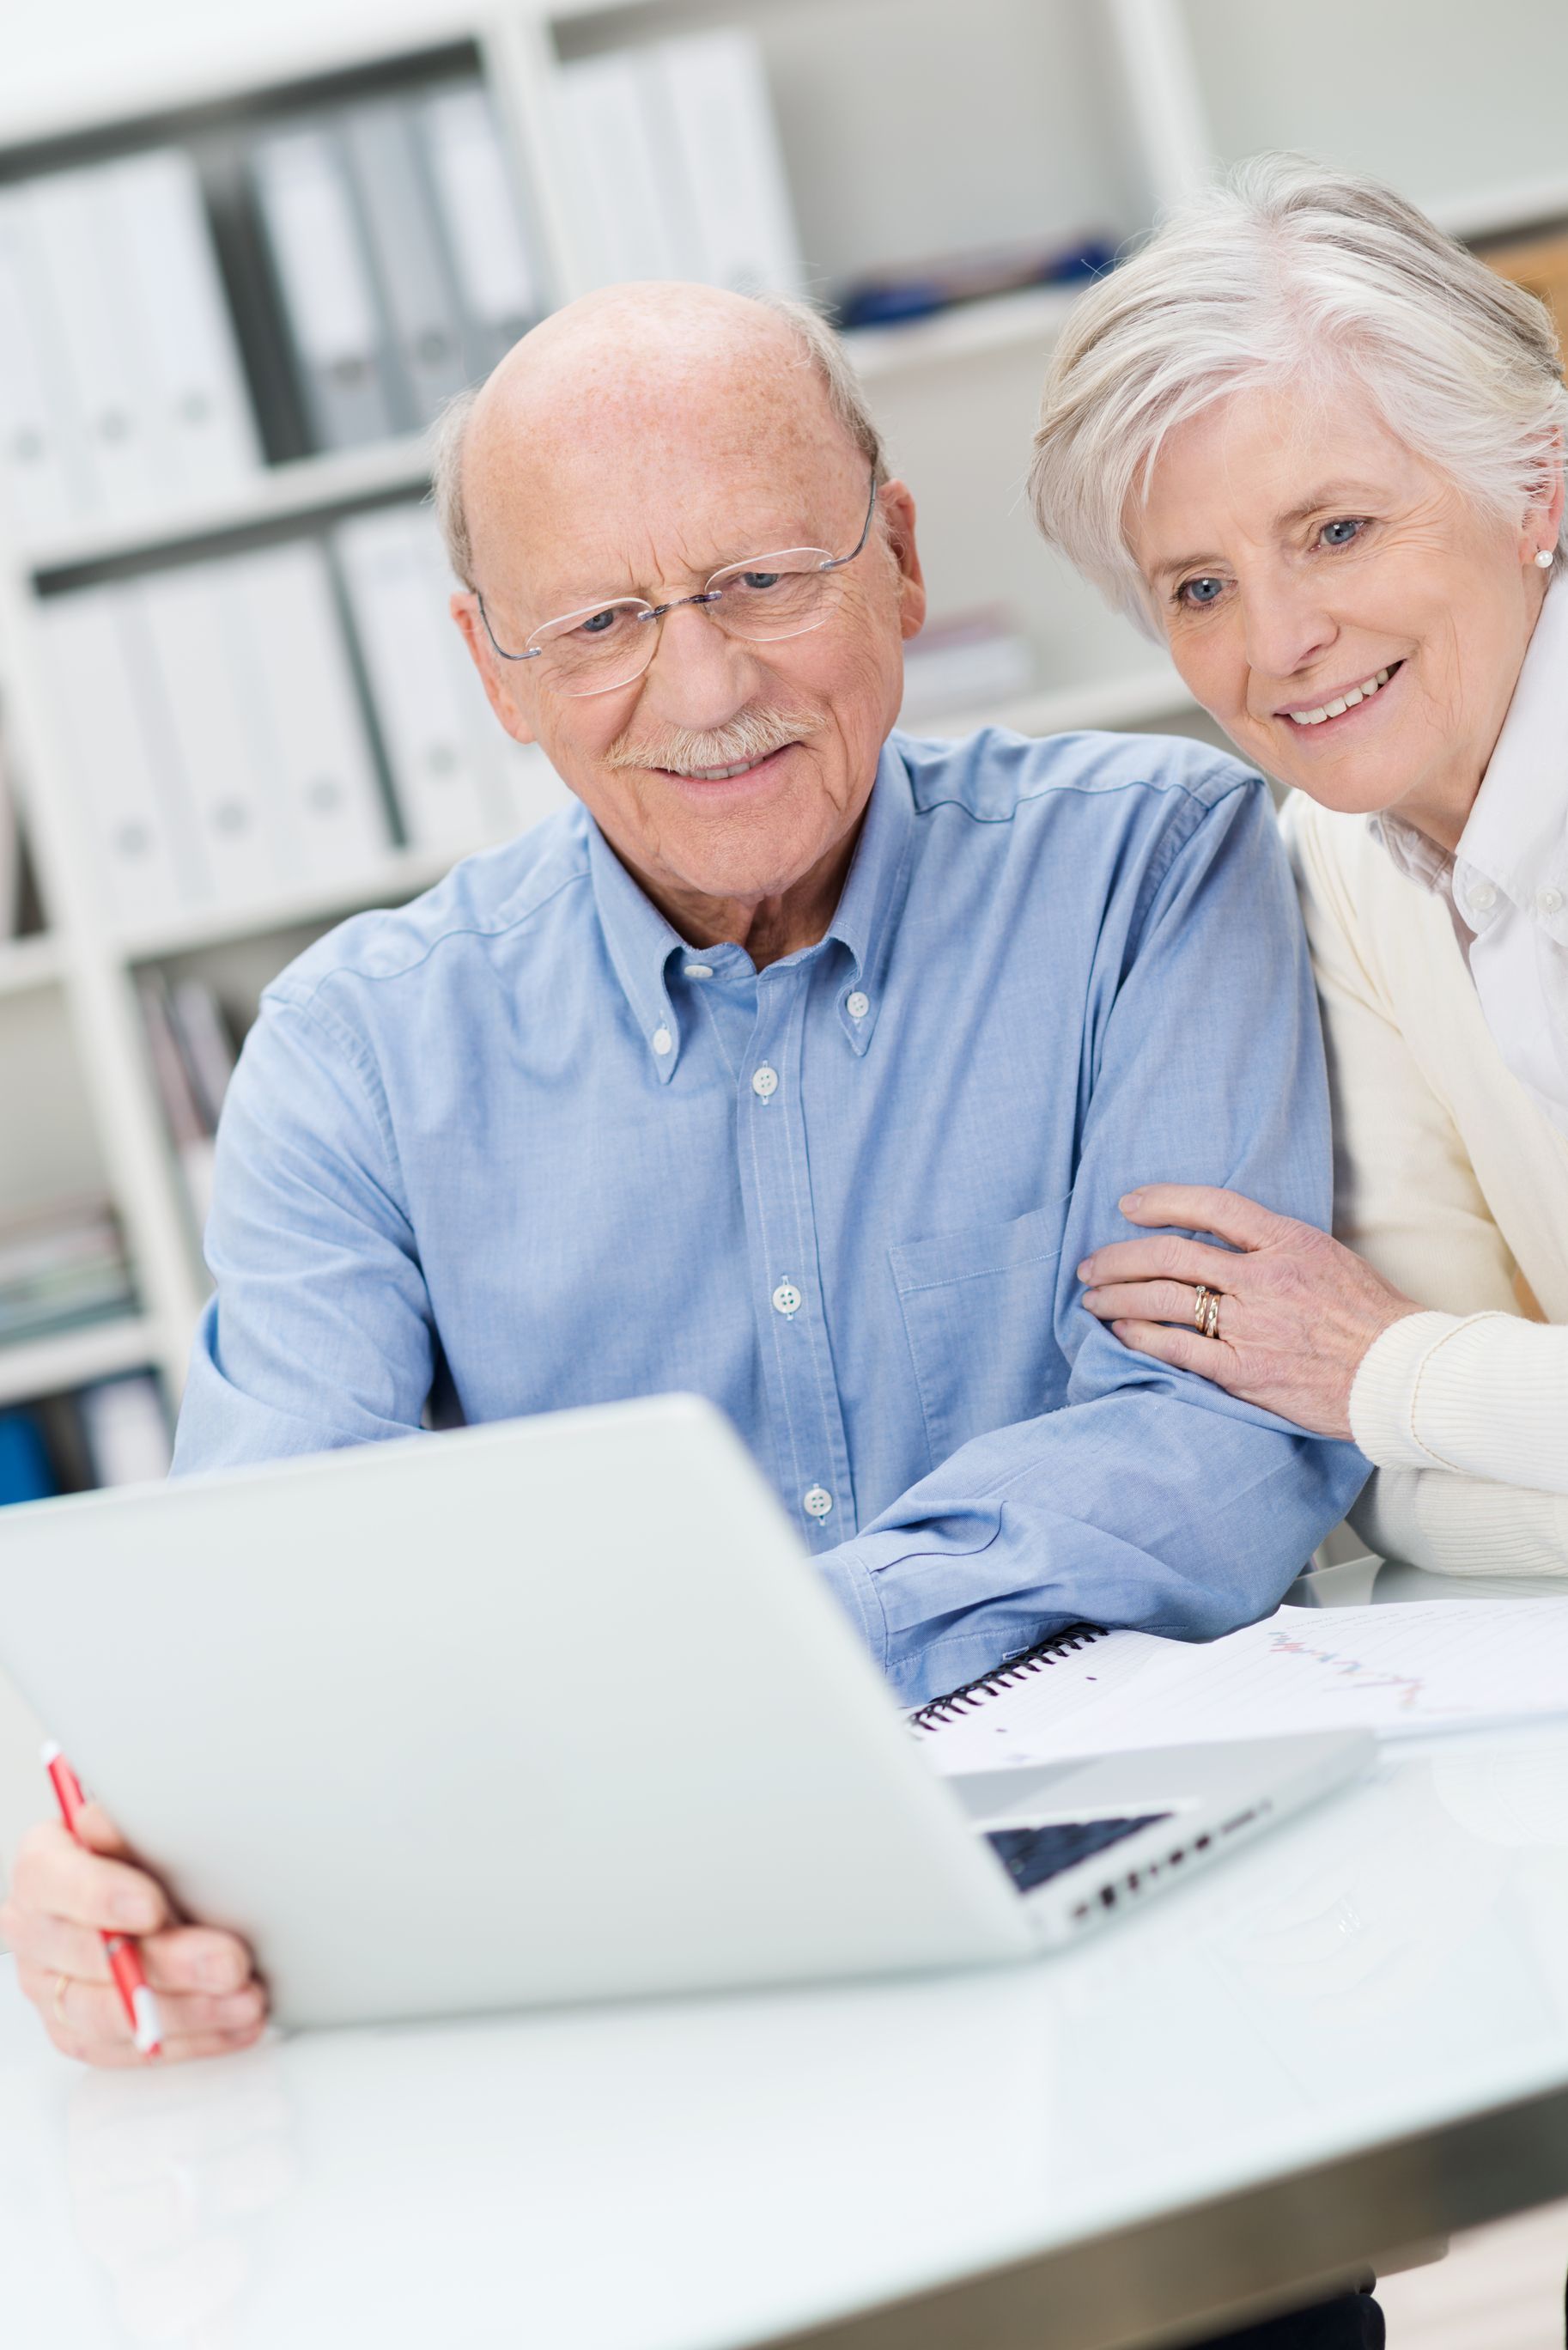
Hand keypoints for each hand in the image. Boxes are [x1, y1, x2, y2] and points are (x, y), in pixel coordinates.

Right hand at [1, 1803, 267, 2067]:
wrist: (137, 1883)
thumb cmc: (143, 1848)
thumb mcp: (140, 1820)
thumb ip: (135, 1820)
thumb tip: (141, 1811)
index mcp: (42, 1868)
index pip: (56, 1882)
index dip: (103, 1897)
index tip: (154, 1907)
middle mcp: (35, 1932)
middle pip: (89, 1958)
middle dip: (168, 1964)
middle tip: (229, 1962)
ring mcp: (52, 1988)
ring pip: (108, 2015)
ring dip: (187, 2012)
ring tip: (246, 2001)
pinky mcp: (80, 2032)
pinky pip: (129, 2051)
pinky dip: (190, 2041)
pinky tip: (235, 2026)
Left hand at [1076, 1184, 1417, 1439]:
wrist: (1400, 1374)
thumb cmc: (1370, 1318)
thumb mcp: (1327, 1258)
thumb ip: (1275, 1248)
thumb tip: (1222, 1244)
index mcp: (1288, 1242)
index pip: (1213, 1206)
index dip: (1163, 1199)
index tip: (1128, 1204)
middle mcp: (1266, 1279)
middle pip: (1173, 1255)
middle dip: (1120, 1257)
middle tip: (1091, 1264)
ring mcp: (1254, 1326)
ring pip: (1167, 1300)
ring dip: (1119, 1297)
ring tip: (1092, 1299)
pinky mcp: (1247, 1371)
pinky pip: (1180, 1349)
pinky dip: (1142, 1337)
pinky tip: (1120, 1332)